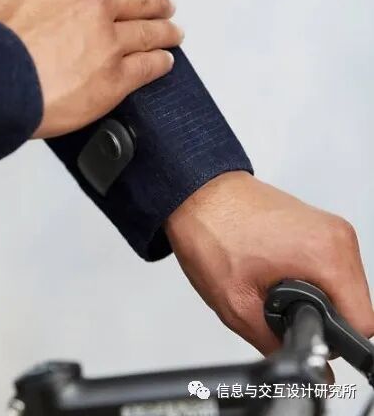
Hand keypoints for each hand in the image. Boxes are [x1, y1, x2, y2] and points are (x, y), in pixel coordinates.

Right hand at [0, 0, 182, 137]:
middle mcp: (91, 4)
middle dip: (153, 2)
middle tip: (162, 6)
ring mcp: (108, 42)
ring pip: (149, 31)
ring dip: (165, 31)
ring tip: (173, 34)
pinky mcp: (115, 79)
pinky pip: (148, 66)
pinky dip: (160, 63)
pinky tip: (165, 63)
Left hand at [165, 171, 373, 355]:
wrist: (196, 194)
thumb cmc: (210, 230)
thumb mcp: (237, 303)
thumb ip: (274, 341)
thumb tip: (296, 358)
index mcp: (327, 253)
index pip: (361, 323)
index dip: (330, 340)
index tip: (302, 331)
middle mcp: (336, 235)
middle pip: (351, 303)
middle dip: (315, 314)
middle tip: (273, 303)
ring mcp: (327, 226)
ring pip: (338, 285)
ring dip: (309, 295)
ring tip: (267, 282)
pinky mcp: (314, 224)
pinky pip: (325, 264)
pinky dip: (304, 276)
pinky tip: (270, 269)